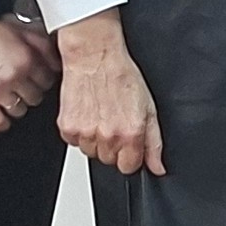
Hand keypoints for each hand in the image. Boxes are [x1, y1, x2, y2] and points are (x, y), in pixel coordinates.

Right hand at [0, 9, 52, 147]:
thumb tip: (53, 58)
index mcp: (24, 57)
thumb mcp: (12, 29)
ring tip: (14, 100)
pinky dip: (1, 122)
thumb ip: (36, 43)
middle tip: (27, 90)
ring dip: (18, 106)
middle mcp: (12, 75)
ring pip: (18, 109)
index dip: (44, 80)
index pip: (47, 79)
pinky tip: (3, 119)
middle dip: (32, 93)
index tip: (41, 81)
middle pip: (35, 96)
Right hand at [52, 11, 165, 174]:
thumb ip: (154, 143)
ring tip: (101, 115)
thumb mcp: (149, 108)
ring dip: (96, 139)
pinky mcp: (67, 127)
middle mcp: (107, 136)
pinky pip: (74, 142)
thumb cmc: (122, 77)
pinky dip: (80, 132)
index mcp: (130, 134)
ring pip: (91, 152)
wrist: (94, 58)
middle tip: (115, 121)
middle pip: (109, 161)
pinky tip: (88, 113)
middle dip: (113, 147)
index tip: (129, 143)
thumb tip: (158, 167)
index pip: (129, 167)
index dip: (130, 156)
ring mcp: (85, 133)